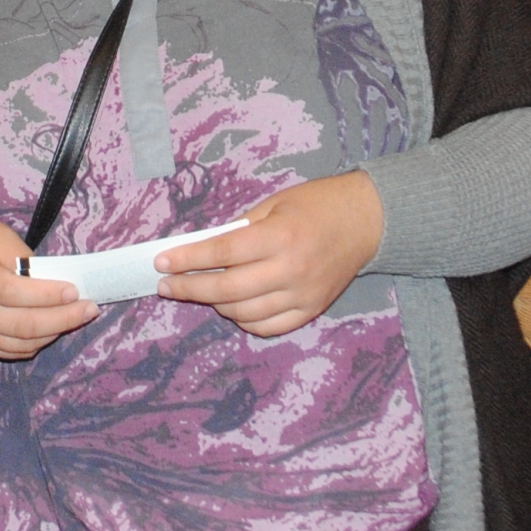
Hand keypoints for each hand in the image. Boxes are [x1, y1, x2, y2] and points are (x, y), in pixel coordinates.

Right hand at [0, 209, 92, 361]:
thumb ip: (22, 257)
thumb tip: (54, 280)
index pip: (11, 292)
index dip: (45, 295)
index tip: (74, 290)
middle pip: (19, 324)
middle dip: (60, 319)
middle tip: (89, 308)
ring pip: (17, 344)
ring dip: (52, 333)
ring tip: (76, 317)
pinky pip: (8, 352)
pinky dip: (35, 344)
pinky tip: (53, 328)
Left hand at [153, 172, 384, 338]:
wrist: (368, 221)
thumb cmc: (318, 205)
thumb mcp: (276, 203)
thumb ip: (240, 228)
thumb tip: (203, 249)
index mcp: (280, 236)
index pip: (222, 253)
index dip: (187, 259)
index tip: (162, 262)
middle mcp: (290, 269)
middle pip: (228, 289)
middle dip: (190, 288)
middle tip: (167, 286)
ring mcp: (302, 294)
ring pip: (245, 313)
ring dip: (216, 304)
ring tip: (201, 291)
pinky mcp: (311, 310)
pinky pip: (269, 327)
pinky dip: (244, 320)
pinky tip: (233, 307)